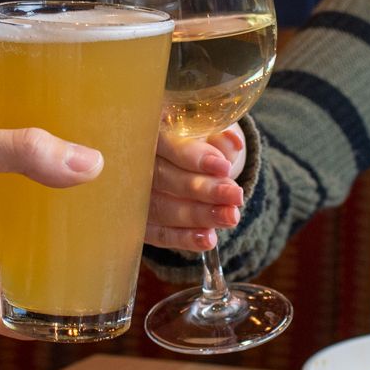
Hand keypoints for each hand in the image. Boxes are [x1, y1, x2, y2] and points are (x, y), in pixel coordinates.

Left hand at [0, 102, 99, 335]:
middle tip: (124, 196)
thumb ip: (25, 152)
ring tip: (107, 252)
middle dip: (71, 193)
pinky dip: (20, 316)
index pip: (31, 126)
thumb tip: (91, 165)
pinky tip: (54, 324)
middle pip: (35, 188)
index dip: (68, 131)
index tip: (116, 134)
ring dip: (54, 251)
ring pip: (23, 242)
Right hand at [145, 125, 245, 252]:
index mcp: (150, 130)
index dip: (193, 157)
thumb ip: (218, 139)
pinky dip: (184, 238)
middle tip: (236, 196)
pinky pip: (158, 234)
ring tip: (230, 217)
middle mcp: (135, 162)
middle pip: (164, 179)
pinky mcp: (139, 221)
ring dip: (199, 216)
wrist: (185, 161)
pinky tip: (208, 239)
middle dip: (203, 190)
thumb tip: (232, 144)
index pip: (167, 144)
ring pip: (162, 208)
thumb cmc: (195, 141)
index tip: (223, 168)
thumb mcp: (209, 134)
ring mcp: (133, 194)